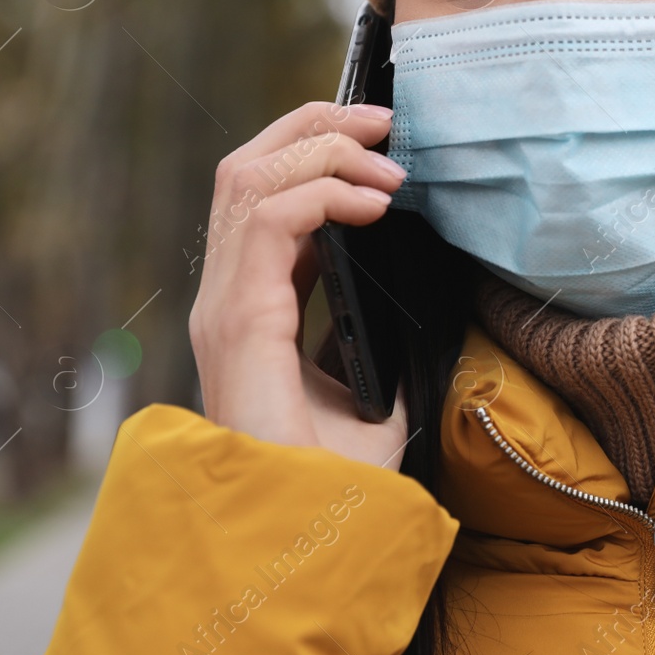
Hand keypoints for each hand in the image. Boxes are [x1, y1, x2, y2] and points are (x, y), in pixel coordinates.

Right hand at [188, 101, 409, 467]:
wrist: (304, 534)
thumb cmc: (333, 478)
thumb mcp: (374, 392)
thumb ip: (382, 343)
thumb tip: (428, 302)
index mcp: (253, 306)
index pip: (266, 196)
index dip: (317, 152)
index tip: (382, 143)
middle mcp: (229, 296)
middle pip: (248, 167)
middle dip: (315, 125)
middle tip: (383, 120)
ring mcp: (226, 306)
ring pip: (249, 176)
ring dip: (323, 149)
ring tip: (386, 163)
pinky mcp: (241, 321)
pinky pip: (268, 219)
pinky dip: (322, 192)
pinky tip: (372, 203)